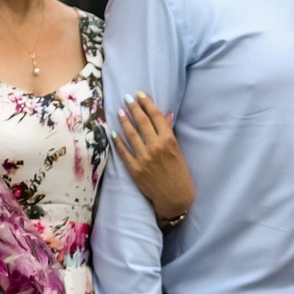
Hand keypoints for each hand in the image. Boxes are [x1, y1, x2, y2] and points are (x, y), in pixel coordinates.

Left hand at [114, 94, 193, 223]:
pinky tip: (114, 133)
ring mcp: (144, 158)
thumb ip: (169, 133)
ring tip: (120, 111)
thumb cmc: (180, 174)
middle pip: (142, 122)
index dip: (147, 103)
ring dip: (124, 120)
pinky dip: (118, 141)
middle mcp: (156, 147)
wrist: (175, 198)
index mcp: (169, 141)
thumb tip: (166, 114)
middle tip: (127, 98)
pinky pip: (123, 152)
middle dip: (134, 107)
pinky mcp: (135, 169)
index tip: (140, 95)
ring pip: (130, 134)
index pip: (156, 116)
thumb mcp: (178, 151)